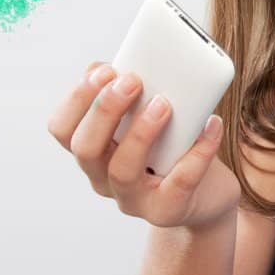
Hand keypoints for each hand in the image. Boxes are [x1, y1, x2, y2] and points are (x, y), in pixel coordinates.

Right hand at [47, 62, 241, 231]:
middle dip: (105, 110)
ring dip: (141, 132)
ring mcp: (133, 200)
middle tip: (133, 80)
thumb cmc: (174, 148)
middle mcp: (104, 179)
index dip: (77, 99)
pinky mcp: (168, 211)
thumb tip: (135, 63)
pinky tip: (211, 125)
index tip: (104, 70)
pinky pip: (180, 182)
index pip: (62, 129)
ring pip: (122, 170)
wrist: (208, 195)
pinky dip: (198, 151)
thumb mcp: (150, 118)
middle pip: (85, 148)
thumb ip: (138, 95)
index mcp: (94, 151)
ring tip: (165, 104)